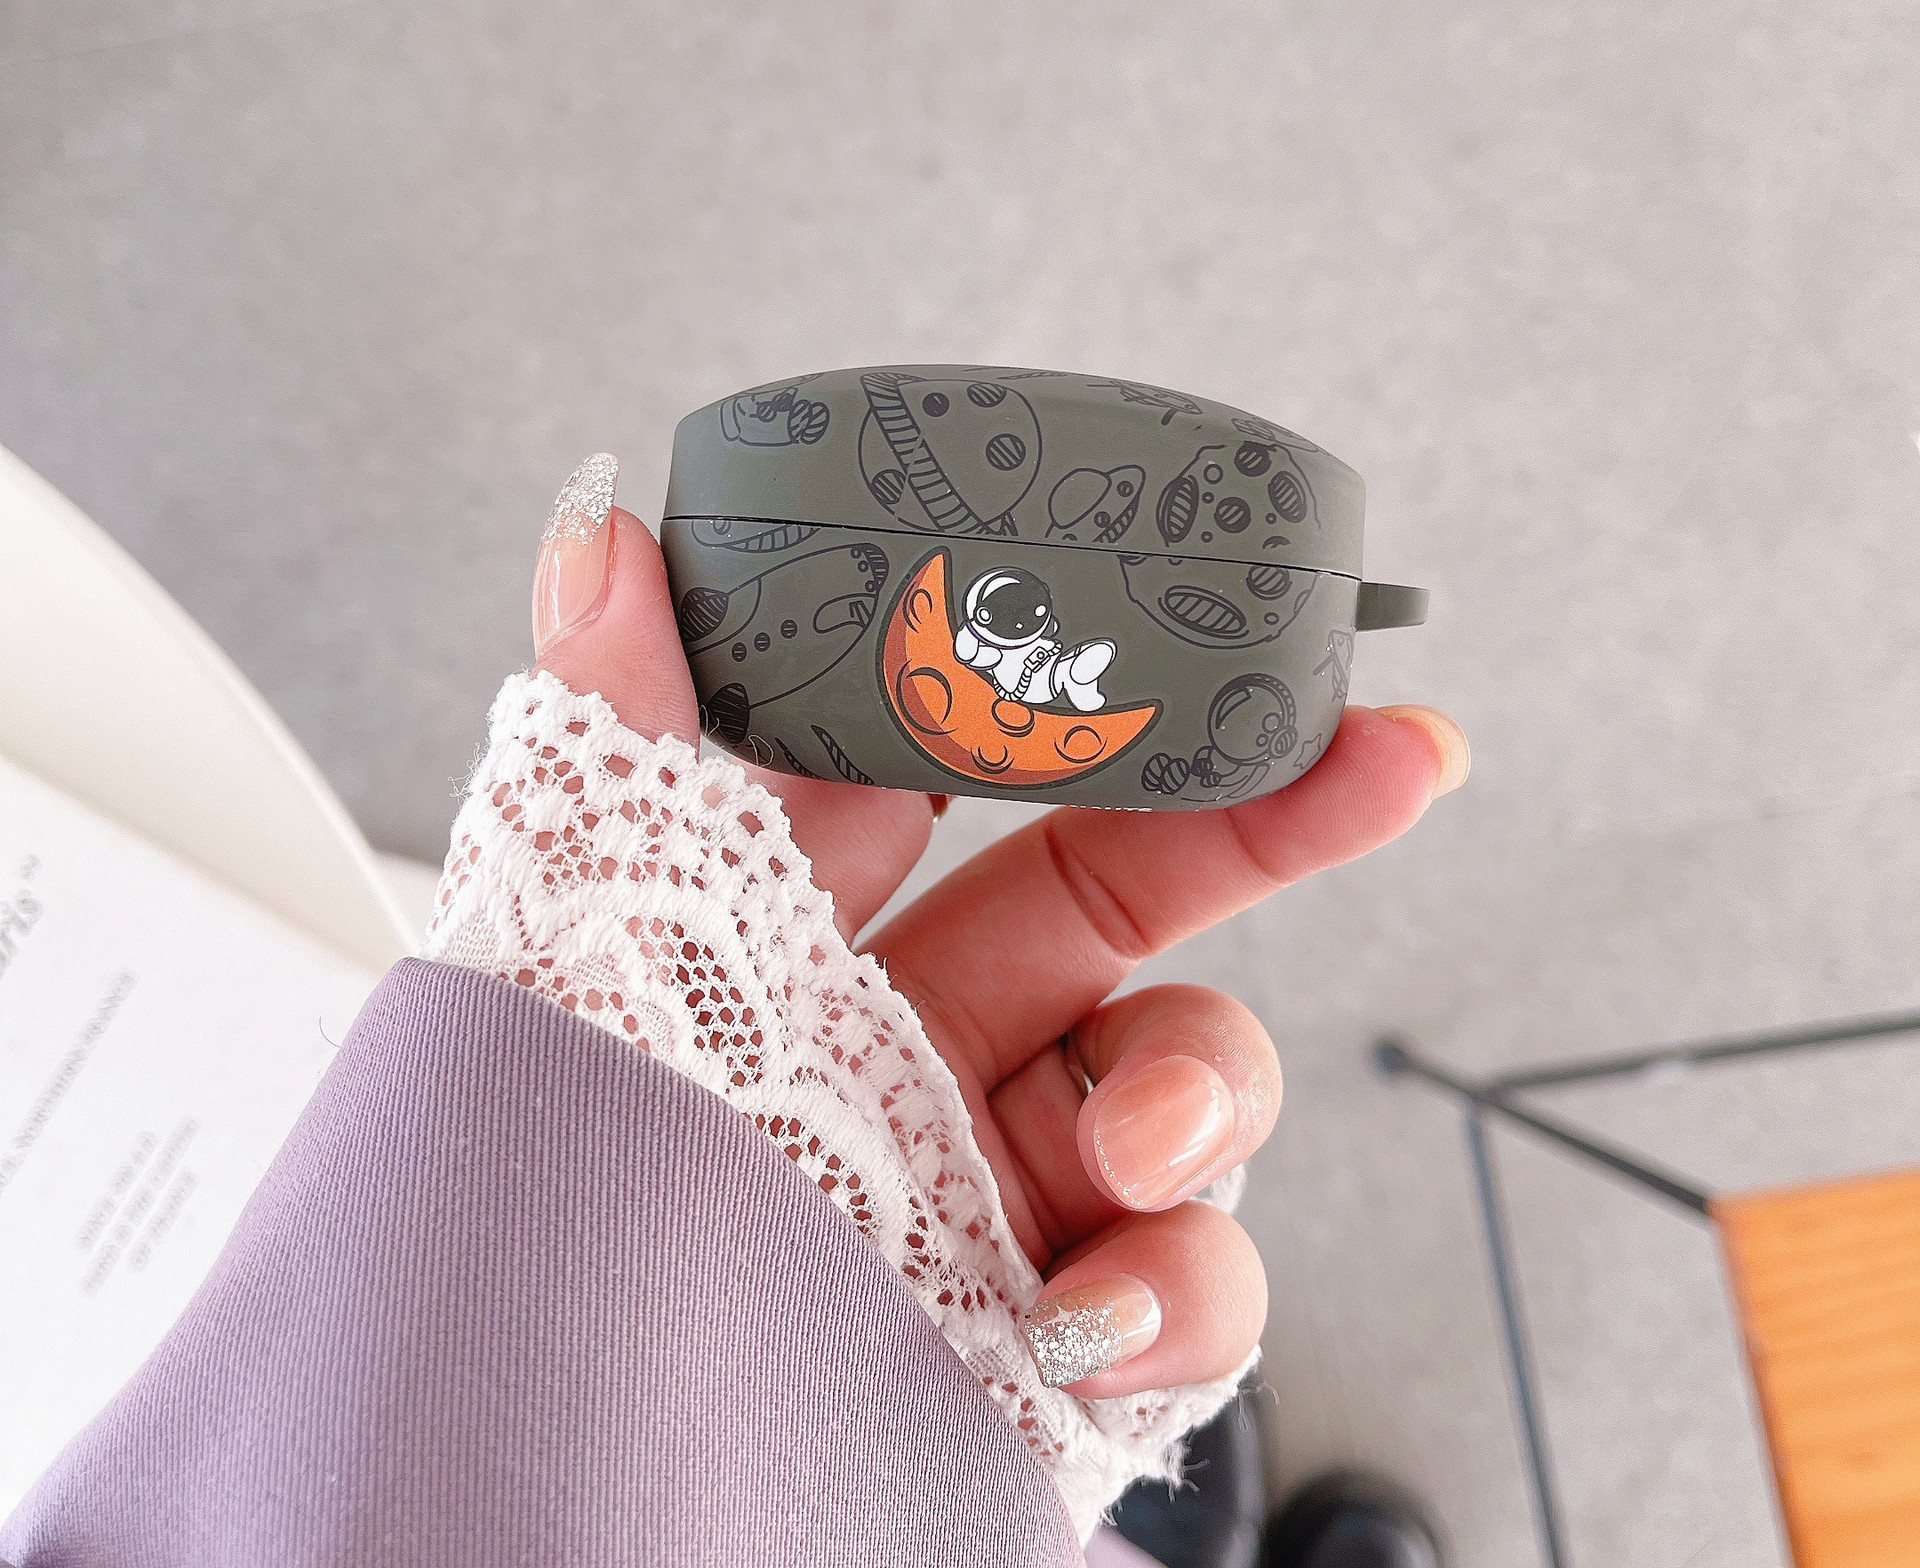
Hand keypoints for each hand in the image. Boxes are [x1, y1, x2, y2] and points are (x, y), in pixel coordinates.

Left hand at [532, 463, 1467, 1395]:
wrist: (566, 1475)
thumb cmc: (547, 1210)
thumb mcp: (570, 939)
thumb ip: (614, 733)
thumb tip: (599, 524)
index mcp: (806, 929)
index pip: (974, 769)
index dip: (1092, 685)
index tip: (1199, 611)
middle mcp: (913, 1045)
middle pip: (1134, 897)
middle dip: (1270, 822)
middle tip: (1393, 755)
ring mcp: (991, 1183)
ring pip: (1192, 1086)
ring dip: (1203, 1096)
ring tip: (1135, 1151)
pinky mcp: (1049, 1321)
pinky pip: (1191, 1286)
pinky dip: (1183, 1293)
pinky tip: (1095, 1317)